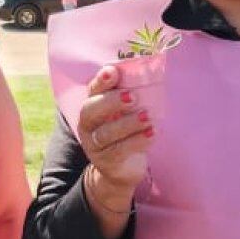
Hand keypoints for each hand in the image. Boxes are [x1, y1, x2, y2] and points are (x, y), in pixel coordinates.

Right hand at [77, 65, 152, 193]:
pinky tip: (152, 133)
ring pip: (106, 133)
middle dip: (111, 102)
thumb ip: (131, 95)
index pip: (92, 91)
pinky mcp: (106, 162)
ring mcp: (94, 145)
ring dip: (128, 123)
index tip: (113, 72)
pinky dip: (137, 141)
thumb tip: (152, 70)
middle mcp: (87, 125)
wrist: (123, 168)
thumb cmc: (127, 132)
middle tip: (133, 97)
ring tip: (148, 117)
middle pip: (91, 111)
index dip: (101, 81)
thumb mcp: (126, 113)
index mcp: (92, 107)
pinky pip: (119, 151)